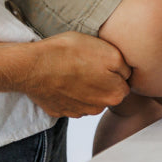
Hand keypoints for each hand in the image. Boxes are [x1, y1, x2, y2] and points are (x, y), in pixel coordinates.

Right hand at [15, 32, 131, 118]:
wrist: (34, 66)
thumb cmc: (70, 53)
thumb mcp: (108, 50)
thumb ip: (124, 66)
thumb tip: (127, 73)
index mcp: (115, 94)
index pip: (124, 81)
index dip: (114, 68)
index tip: (103, 60)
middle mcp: (99, 107)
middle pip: (107, 91)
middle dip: (102, 79)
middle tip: (87, 63)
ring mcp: (78, 111)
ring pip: (90, 97)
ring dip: (85, 87)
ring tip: (73, 70)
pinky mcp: (61, 111)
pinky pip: (72, 101)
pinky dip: (69, 93)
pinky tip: (62, 79)